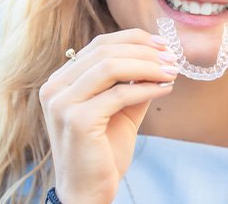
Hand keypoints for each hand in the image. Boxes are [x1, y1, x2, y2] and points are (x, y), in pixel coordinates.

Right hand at [39, 29, 178, 202]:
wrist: (88, 192)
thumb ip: (133, 81)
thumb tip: (161, 56)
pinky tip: (165, 88)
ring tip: (172, 71)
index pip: (99, 44)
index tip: (163, 44)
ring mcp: (62, 103)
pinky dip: (147, 88)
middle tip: (172, 58)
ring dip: (148, 66)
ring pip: (111, 66)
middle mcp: (55, 87)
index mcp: (61, 80)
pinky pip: (120, 94)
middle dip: (145, 51)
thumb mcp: (120, 108)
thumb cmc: (104, 150)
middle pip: (105, 51)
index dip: (134, 39)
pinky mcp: (77, 120)